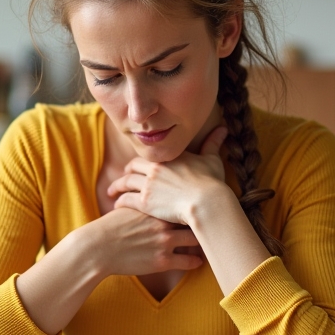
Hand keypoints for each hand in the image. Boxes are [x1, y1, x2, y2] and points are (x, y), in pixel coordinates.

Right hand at [82, 207, 204, 277]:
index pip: (183, 201)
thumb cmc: (110, 227)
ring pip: (195, 240)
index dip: (195, 202)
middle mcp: (164, 222)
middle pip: (194, 218)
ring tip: (210, 242)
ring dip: (203, 241)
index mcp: (156, 207)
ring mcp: (165, 242)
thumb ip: (143, 201)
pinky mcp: (162, 261)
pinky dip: (195, 262)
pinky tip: (199, 262)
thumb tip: (150, 196)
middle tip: (214, 221)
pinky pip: (187, 262)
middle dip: (204, 219)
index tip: (203, 204)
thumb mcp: (127, 207)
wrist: (99, 248)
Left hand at [107, 126, 232, 226]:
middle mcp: (155, 167)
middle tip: (121, 179)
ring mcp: (148, 184)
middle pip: (132, 167)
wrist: (207, 202)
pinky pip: (126, 199)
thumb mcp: (212, 160)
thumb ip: (213, 144)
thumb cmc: (212, 182)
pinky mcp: (145, 202)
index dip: (140, 163)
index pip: (147, 156)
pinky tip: (116, 206)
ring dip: (116, 187)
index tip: (135, 168)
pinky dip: (120, 202)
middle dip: (126, 172)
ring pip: (125, 182)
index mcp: (168, 157)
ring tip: (111, 193)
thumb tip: (223, 129)